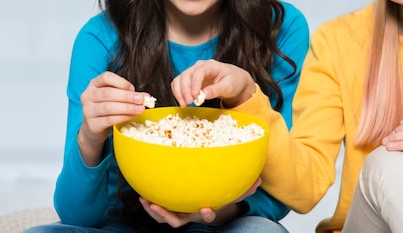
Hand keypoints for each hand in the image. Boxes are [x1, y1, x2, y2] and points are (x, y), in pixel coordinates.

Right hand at [78, 71, 149, 165]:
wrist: (94, 128)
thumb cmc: (107, 108)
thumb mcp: (116, 97)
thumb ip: (129, 94)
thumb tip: (146, 96)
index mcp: (94, 84)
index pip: (106, 77)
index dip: (121, 82)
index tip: (133, 88)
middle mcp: (88, 96)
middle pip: (108, 93)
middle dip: (127, 96)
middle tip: (141, 100)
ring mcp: (88, 110)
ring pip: (108, 107)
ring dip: (127, 108)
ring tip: (140, 109)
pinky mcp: (92, 124)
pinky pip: (108, 120)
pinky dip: (122, 117)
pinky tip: (132, 116)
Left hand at [139, 178, 260, 226]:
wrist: (205, 206)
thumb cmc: (217, 198)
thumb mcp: (232, 194)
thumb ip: (244, 190)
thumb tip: (259, 180)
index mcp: (204, 212)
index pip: (207, 217)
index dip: (207, 215)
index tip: (206, 208)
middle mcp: (190, 216)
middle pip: (177, 222)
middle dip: (167, 216)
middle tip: (159, 208)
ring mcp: (178, 214)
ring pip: (164, 219)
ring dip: (155, 212)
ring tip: (147, 202)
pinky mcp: (169, 210)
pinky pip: (157, 211)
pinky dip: (149, 205)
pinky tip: (143, 195)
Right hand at [171, 59, 255, 108]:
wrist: (235, 81)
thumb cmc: (234, 81)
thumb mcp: (229, 86)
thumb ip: (216, 89)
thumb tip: (204, 95)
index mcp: (211, 65)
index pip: (199, 71)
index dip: (195, 82)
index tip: (194, 95)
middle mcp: (200, 67)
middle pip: (186, 75)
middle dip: (185, 89)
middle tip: (188, 102)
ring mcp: (194, 73)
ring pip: (179, 80)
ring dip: (179, 92)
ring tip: (184, 104)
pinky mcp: (190, 80)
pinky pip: (179, 85)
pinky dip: (178, 93)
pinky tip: (183, 102)